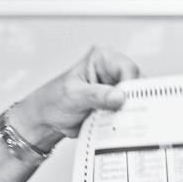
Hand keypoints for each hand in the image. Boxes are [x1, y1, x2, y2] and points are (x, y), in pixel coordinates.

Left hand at [13, 47, 140, 144]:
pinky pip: (129, 110)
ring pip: (135, 98)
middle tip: (124, 113)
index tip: (126, 102)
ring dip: (129, 111)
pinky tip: (118, 124)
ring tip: (117, 119)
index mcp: (101, 57)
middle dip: (131, 100)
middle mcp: (111, 69)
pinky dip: (125, 118)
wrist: (46, 120)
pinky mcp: (116, 103)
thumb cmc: (53, 102)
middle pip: (136, 83)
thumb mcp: (74, 96)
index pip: (127, 68)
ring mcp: (115, 87)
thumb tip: (118, 96)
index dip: (130, 86)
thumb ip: (97, 96)